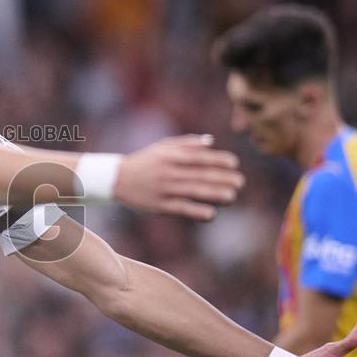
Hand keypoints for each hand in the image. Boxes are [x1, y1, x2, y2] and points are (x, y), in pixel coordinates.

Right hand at [114, 135, 243, 220]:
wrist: (117, 179)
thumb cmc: (144, 161)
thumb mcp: (162, 146)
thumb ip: (187, 143)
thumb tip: (211, 142)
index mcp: (171, 156)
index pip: (200, 157)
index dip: (219, 160)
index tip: (234, 164)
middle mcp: (169, 171)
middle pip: (201, 174)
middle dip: (223, 178)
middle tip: (240, 182)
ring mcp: (165, 189)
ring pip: (194, 191)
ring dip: (215, 194)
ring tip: (232, 196)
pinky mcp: (159, 205)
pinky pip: (181, 208)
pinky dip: (196, 211)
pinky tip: (211, 214)